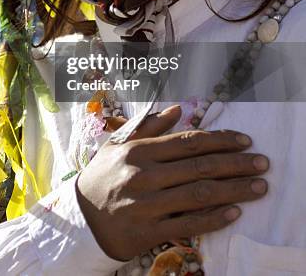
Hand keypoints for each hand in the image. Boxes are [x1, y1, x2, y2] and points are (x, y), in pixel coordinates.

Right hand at [76, 105, 268, 260]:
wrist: (78, 219)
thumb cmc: (102, 177)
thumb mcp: (119, 145)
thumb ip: (149, 127)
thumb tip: (178, 109)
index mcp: (140, 150)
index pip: (189, 141)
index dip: (220, 139)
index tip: (245, 140)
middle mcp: (145, 174)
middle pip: (200, 166)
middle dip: (236, 163)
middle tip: (262, 162)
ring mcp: (147, 203)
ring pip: (199, 193)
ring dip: (233, 189)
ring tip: (258, 187)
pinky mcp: (148, 231)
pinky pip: (188, 223)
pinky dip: (213, 218)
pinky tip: (234, 212)